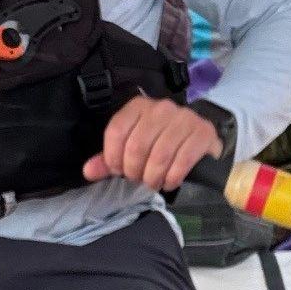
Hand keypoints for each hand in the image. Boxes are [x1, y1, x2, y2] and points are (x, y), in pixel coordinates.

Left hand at [82, 97, 222, 192]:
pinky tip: (170, 182)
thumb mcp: (132, 146)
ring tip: (153, 183)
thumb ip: (109, 158)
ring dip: (153, 177)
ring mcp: (184, 118)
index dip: (113, 157)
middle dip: (134, 171)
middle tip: (138, 179)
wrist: (200, 139)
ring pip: (159, 156)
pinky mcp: (202, 132)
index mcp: (139, 106)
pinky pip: (182, 161)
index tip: (118, 171)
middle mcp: (161, 108)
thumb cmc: (161, 142)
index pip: (116, 131)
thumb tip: (88, 171)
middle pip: (137, 146)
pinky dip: (172, 178)